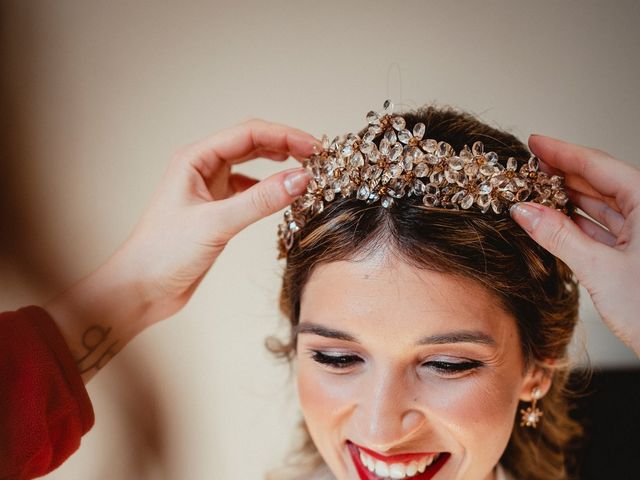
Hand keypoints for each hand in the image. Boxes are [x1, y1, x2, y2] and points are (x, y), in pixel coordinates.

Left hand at [113, 119, 316, 323]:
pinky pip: (248, 190)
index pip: (248, 134)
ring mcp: (208, 188)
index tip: (313, 148)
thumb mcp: (216, 224)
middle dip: (285, 146)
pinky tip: (281, 195)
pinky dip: (268, 190)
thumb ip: (260, 201)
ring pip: (251, 165)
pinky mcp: (215, 210)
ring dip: (277, 165)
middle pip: (251, 144)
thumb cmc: (163, 253)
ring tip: (304, 171)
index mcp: (194, 159)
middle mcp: (201, 168)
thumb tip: (300, 179)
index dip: (284, 136)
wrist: (142, 289)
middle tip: (316, 157)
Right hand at [510, 134, 639, 355]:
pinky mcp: (639, 255)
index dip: (563, 152)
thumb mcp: (600, 270)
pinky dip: (578, 226)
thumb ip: (558, 236)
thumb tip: (523, 211)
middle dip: (562, 176)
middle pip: (600, 183)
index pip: (599, 166)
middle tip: (527, 169)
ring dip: (568, 202)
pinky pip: (605, 230)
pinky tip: (554, 222)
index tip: (534, 142)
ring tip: (534, 195)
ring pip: (602, 207)